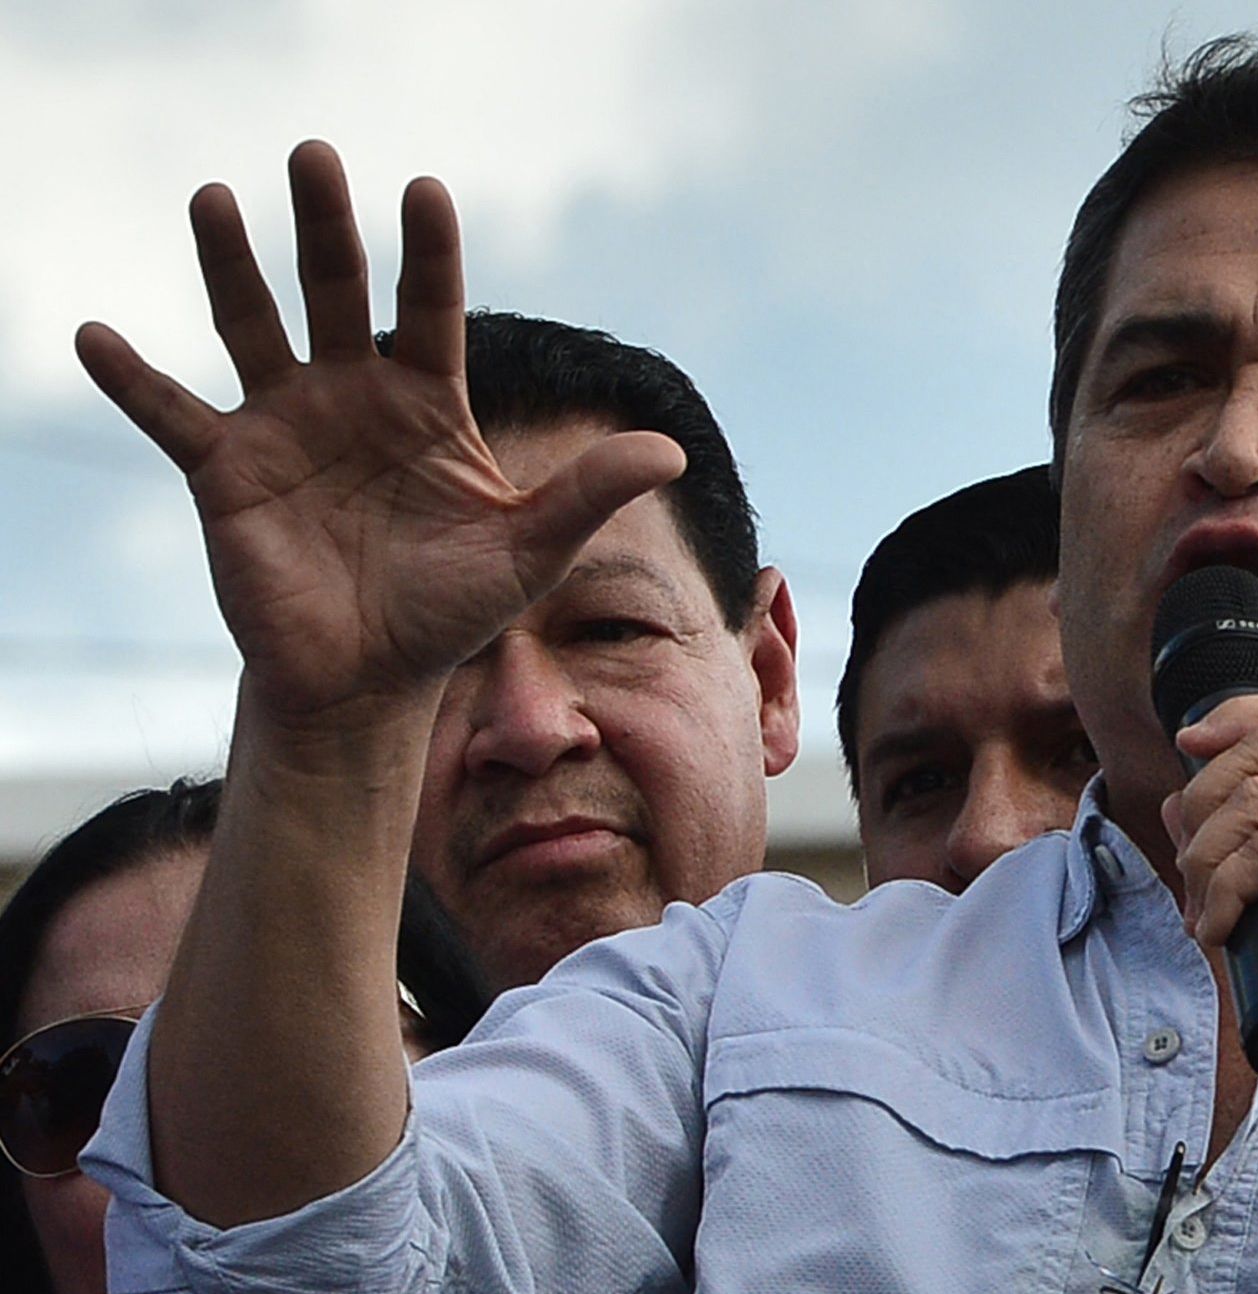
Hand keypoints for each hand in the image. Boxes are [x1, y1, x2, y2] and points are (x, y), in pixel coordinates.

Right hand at [75, 141, 682, 734]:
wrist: (371, 682)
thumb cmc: (451, 610)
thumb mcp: (530, 549)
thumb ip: (589, 493)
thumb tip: (670, 451)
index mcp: (426, 404)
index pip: (431, 311)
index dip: (429, 255)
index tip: (427, 192)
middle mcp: (351, 397)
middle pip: (336, 292)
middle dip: (325, 227)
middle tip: (315, 156)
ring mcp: (284, 426)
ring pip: (251, 326)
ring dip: (228, 264)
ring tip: (211, 195)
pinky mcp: (225, 471)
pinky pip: (171, 413)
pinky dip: (131, 378)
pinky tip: (95, 335)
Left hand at [1165, 695, 1257, 1092]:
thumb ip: (1247, 836)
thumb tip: (1178, 802)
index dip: (1240, 717)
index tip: (1189, 744)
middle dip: (1206, 800)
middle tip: (1188, 864)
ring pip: (1257, 797)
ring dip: (1208, 856)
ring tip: (1204, 907)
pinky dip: (1226, 890)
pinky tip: (1222, 928)